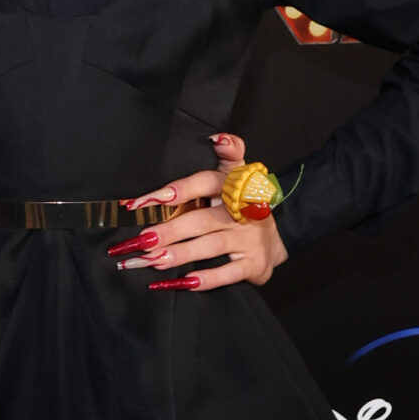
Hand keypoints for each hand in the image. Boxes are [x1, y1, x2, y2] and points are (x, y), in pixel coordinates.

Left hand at [110, 133, 288, 291]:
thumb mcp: (240, 174)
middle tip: (140, 239)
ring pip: (210, 245)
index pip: (206, 183)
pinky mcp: (253, 264)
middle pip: (201, 219)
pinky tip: (182, 282)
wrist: (277, 240)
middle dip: (169, 230)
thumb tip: (217, 136)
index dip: (179, 189)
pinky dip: (205, 279)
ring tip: (151, 260)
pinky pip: (227, 273)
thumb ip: (229, 151)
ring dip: (180, 253)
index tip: (149, 199)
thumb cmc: (245, 205)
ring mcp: (248, 239)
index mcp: (234, 186)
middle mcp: (243, 212)